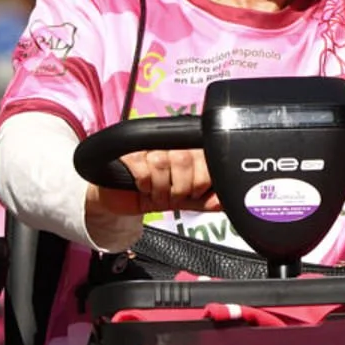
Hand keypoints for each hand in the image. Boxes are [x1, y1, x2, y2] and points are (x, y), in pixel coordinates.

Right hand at [89, 149, 220, 218]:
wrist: (121, 199)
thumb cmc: (154, 194)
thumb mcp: (185, 200)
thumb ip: (206, 199)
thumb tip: (224, 201)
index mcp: (187, 149)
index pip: (204, 156)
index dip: (202, 180)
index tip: (194, 193)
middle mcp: (168, 143)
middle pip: (184, 158)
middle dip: (181, 187)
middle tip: (173, 196)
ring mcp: (146, 146)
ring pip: (162, 162)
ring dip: (161, 189)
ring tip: (157, 193)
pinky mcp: (128, 153)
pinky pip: (142, 166)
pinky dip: (144, 184)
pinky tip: (142, 187)